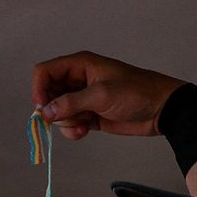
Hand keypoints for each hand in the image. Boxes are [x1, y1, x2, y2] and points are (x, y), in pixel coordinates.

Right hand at [31, 51, 184, 139]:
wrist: (158, 110)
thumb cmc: (135, 93)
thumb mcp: (101, 95)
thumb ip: (71, 103)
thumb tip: (45, 112)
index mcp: (80, 65)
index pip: (44, 72)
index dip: (38, 89)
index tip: (41, 108)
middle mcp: (76, 80)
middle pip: (47, 94)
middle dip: (53, 109)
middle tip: (66, 117)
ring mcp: (81, 98)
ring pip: (56, 112)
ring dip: (65, 123)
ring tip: (84, 123)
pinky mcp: (86, 114)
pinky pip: (68, 124)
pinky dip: (72, 131)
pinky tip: (86, 131)